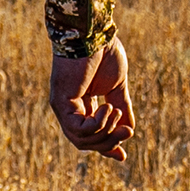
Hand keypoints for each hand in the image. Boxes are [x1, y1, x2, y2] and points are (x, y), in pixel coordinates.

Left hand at [50, 41, 134, 159]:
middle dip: (109, 142)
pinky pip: (78, 128)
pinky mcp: (60, 102)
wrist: (94, 33)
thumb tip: (129, 130)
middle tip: (128, 133)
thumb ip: (121, 107)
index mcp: (82, 104)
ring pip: (81, 140)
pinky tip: (108, 109)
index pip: (91, 134)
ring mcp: (62, 106)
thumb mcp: (117, 86)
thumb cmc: (104, 52)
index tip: (123, 156)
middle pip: (86, 142)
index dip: (107, 147)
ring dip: (105, 132)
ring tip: (116, 112)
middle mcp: (69, 108)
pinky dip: (97, 124)